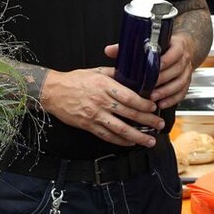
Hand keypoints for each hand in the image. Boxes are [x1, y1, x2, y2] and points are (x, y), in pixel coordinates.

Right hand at [39, 67, 163, 147]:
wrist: (53, 92)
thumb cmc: (74, 80)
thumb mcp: (96, 71)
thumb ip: (115, 74)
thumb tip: (132, 76)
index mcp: (105, 86)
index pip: (130, 98)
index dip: (144, 105)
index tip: (154, 108)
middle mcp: (102, 102)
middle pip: (130, 114)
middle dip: (148, 121)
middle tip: (160, 125)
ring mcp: (95, 116)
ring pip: (121, 129)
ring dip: (138, 137)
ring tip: (150, 141)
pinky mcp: (89, 126)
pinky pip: (108, 136)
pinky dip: (121, 141)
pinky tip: (130, 143)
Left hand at [103, 33, 195, 110]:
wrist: (183, 48)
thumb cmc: (165, 46)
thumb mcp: (152, 42)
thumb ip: (131, 47)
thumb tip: (110, 50)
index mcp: (177, 46)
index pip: (175, 52)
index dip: (166, 61)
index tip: (155, 67)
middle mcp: (184, 59)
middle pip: (176, 70)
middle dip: (163, 80)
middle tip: (149, 88)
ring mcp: (187, 71)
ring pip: (180, 83)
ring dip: (167, 92)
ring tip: (153, 98)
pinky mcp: (187, 82)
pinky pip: (182, 92)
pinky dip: (173, 100)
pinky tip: (162, 104)